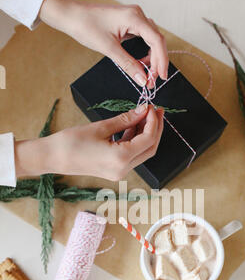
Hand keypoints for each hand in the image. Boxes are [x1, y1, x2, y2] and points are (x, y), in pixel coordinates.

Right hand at [15, 105, 163, 180]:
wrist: (53, 158)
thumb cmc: (72, 142)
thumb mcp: (101, 127)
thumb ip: (125, 119)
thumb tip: (142, 110)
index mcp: (121, 158)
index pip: (148, 139)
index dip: (153, 122)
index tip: (151, 107)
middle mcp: (123, 169)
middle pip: (149, 149)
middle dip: (155, 129)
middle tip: (155, 111)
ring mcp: (119, 172)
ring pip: (142, 152)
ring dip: (146, 134)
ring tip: (144, 115)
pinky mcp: (114, 170)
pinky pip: (131, 155)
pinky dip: (135, 140)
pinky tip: (133, 125)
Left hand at [40, 0, 168, 86]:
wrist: (72, 16)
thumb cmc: (86, 26)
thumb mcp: (109, 49)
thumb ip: (128, 65)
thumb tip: (143, 79)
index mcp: (134, 17)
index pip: (157, 40)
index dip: (162, 60)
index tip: (161, 77)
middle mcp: (137, 15)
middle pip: (157, 40)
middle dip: (157, 62)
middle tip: (153, 81)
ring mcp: (134, 18)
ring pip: (152, 40)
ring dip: (152, 58)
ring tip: (148, 75)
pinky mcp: (129, 23)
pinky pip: (144, 38)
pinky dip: (146, 52)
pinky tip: (142, 63)